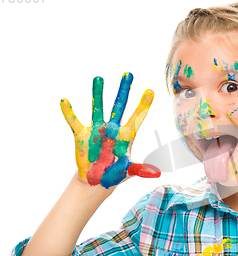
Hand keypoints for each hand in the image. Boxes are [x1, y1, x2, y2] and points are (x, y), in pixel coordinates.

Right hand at [60, 72, 159, 187]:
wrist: (97, 181)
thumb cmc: (115, 174)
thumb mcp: (129, 171)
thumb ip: (140, 169)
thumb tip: (156, 174)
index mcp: (126, 135)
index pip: (137, 117)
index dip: (144, 105)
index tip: (151, 91)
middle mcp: (113, 128)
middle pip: (120, 106)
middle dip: (124, 91)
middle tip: (129, 74)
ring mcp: (97, 130)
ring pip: (98, 108)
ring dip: (98, 94)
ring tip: (99, 78)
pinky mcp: (83, 136)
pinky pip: (75, 122)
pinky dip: (69, 113)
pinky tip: (64, 101)